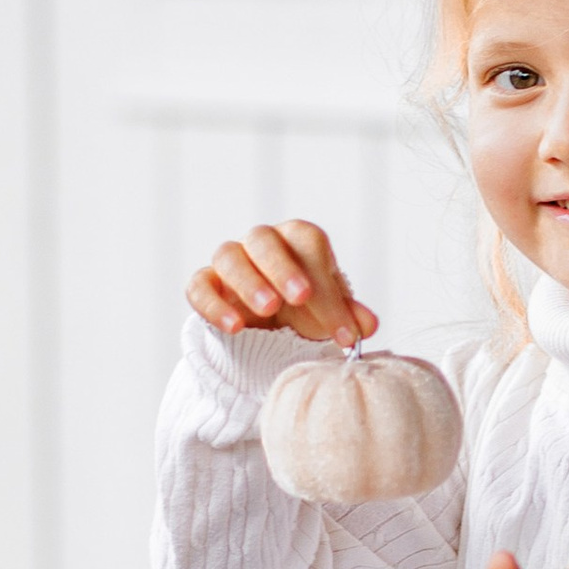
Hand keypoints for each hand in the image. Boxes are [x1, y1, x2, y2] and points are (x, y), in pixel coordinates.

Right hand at [188, 218, 376, 346]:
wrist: (264, 329)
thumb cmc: (302, 311)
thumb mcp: (327, 315)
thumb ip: (347, 317)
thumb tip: (368, 325)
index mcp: (296, 241)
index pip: (309, 245)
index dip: (326, 281)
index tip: (343, 327)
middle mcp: (260, 243)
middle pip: (264, 239)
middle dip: (283, 267)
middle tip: (301, 298)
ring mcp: (229, 262)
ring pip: (228, 256)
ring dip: (249, 282)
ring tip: (269, 310)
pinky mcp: (205, 286)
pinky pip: (200, 287)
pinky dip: (214, 306)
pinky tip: (235, 327)